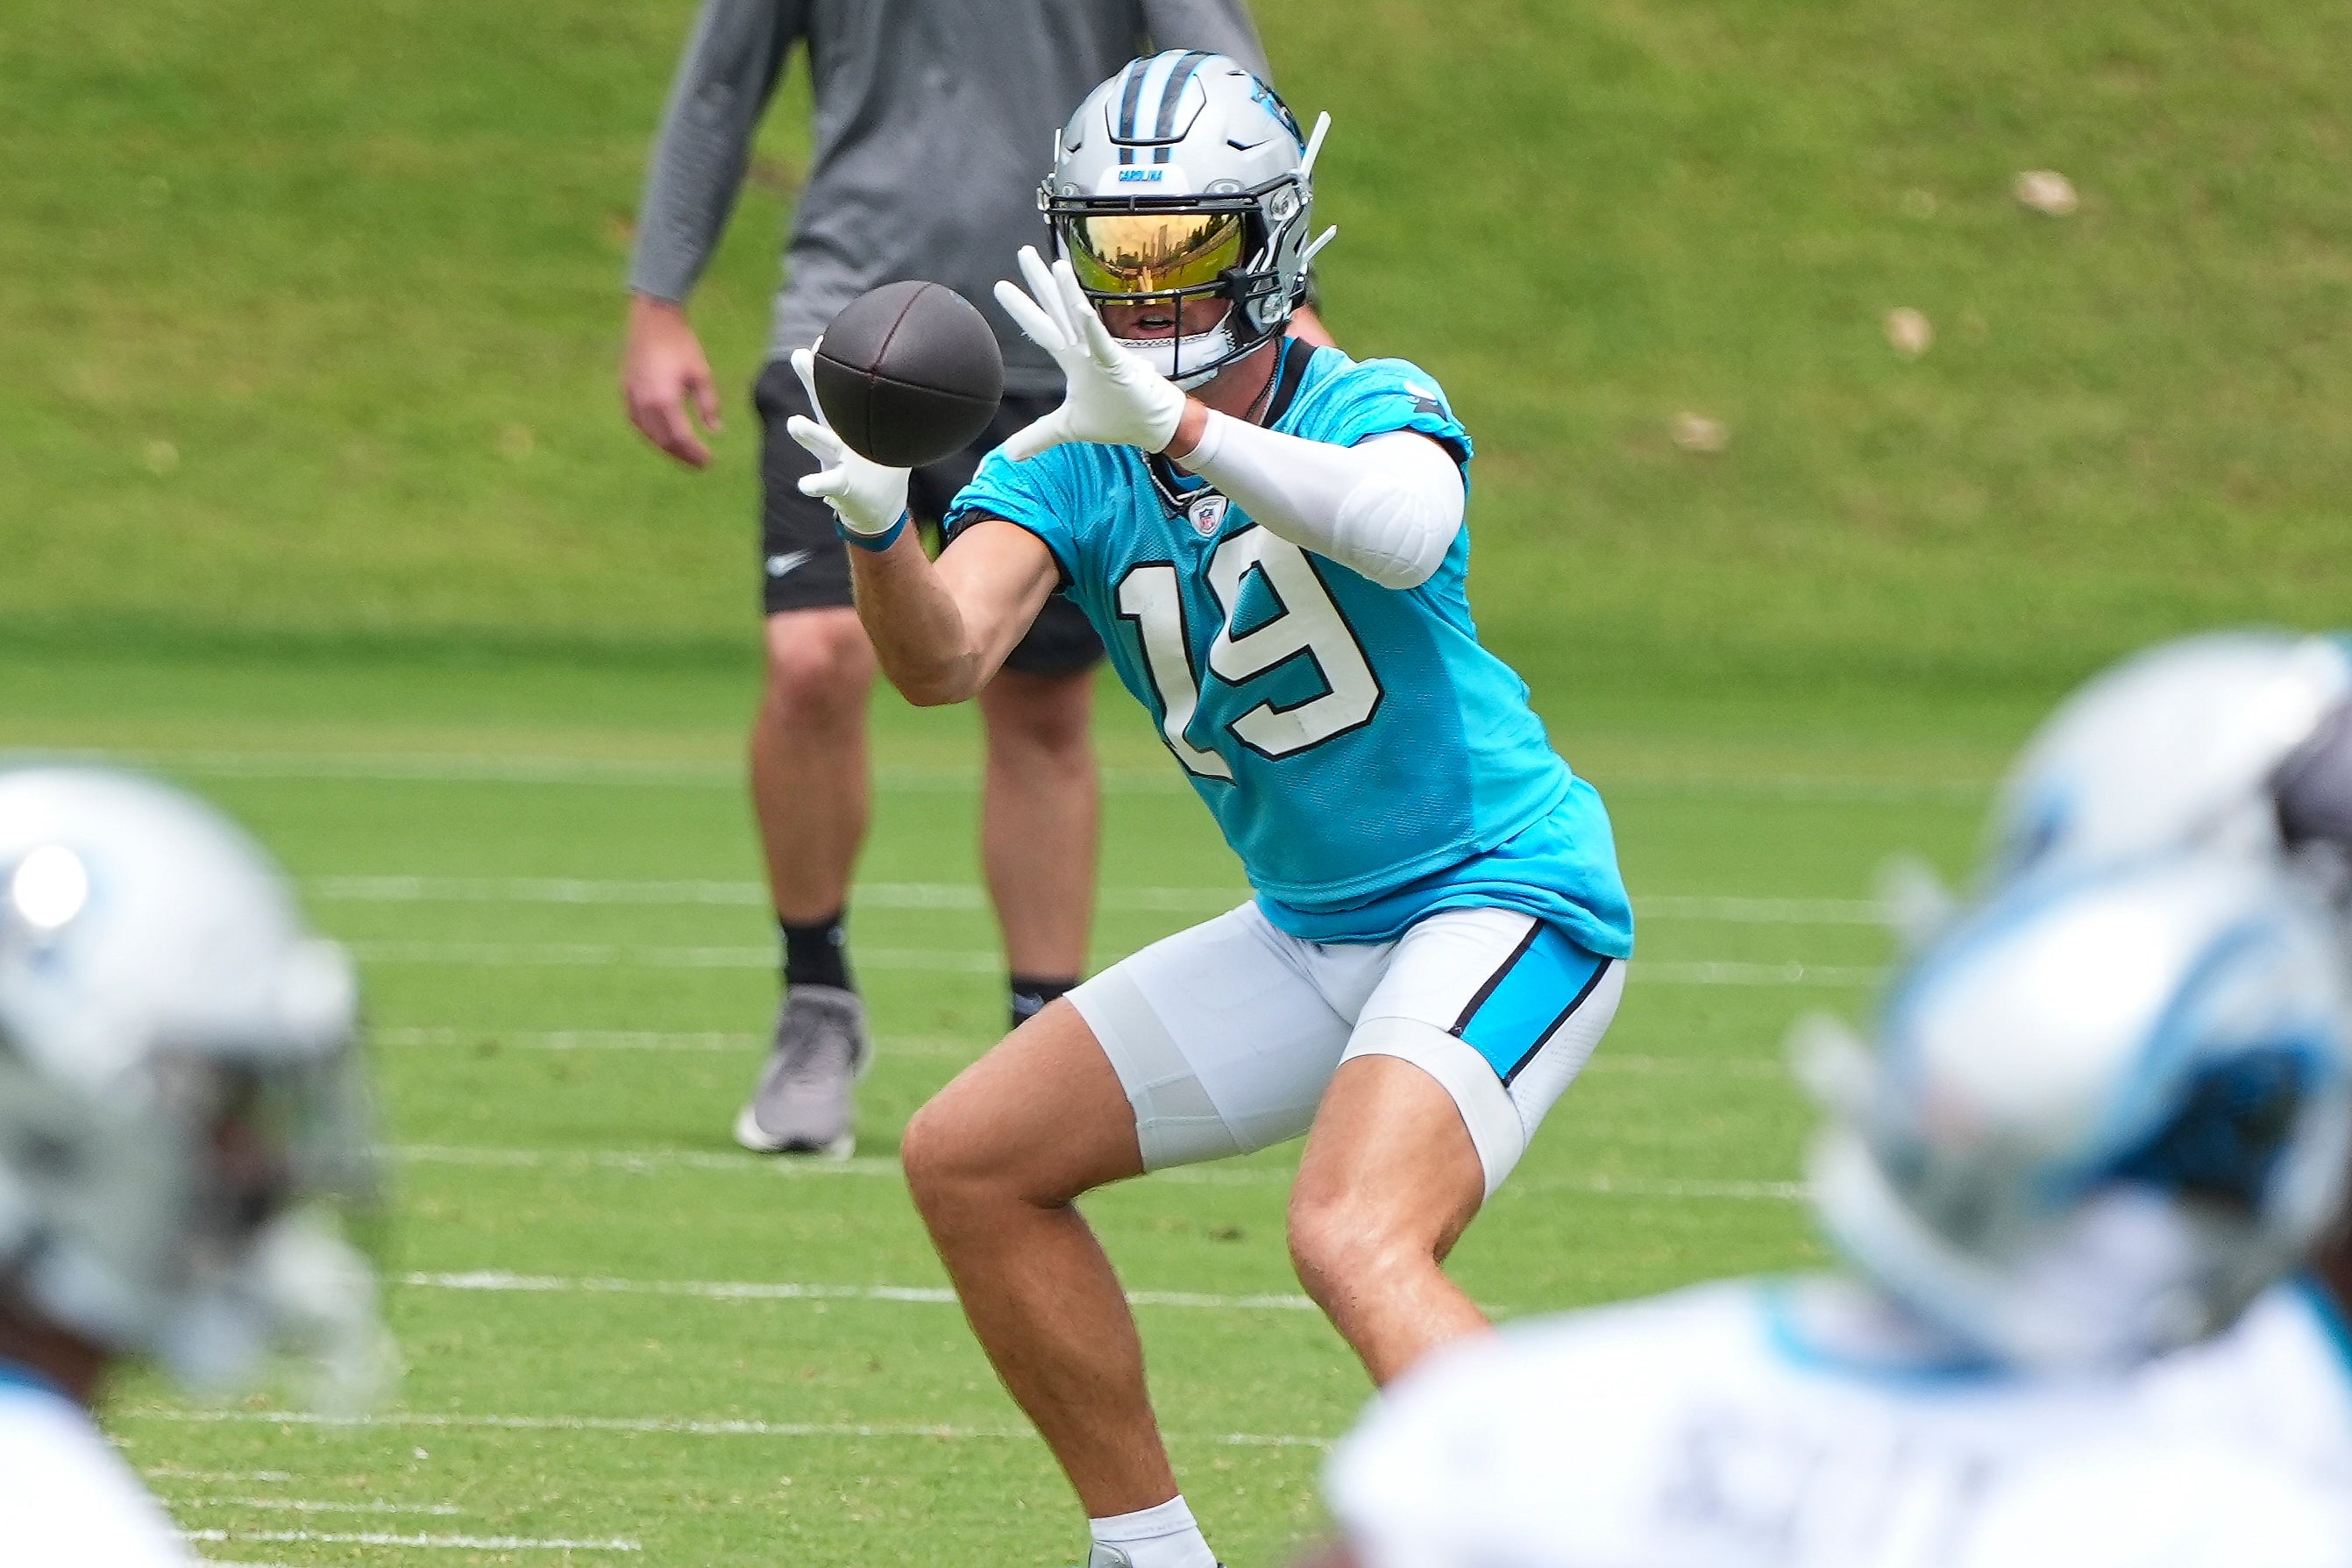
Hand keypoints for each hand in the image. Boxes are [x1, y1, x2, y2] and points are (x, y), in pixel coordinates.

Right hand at [621, 295, 721, 467]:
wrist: (653, 319)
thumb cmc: (681, 344)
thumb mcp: (701, 374)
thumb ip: (708, 405)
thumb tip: (715, 431)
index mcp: (664, 401)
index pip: (681, 439)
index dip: (695, 454)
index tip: (709, 461)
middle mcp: (644, 404)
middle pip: (663, 442)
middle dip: (682, 456)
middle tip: (699, 463)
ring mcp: (631, 398)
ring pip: (648, 435)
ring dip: (667, 448)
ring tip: (684, 454)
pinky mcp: (625, 391)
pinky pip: (638, 423)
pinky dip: (652, 435)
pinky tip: (663, 437)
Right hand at [784, 348, 909, 536]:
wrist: (876, 505)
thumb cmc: (881, 462)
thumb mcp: (893, 436)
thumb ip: (905, 413)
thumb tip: (933, 384)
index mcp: (847, 421)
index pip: (836, 387)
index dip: (829, 365)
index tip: (822, 339)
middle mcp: (835, 434)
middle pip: (821, 403)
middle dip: (811, 380)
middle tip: (799, 356)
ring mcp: (834, 459)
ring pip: (820, 442)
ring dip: (807, 433)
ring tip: (795, 423)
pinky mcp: (839, 486)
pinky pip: (825, 483)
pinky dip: (814, 484)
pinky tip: (805, 483)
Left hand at [993, 247, 1187, 460]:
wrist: (1154, 425)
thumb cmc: (1118, 419)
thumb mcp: (1068, 429)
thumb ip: (1038, 436)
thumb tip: (1009, 455)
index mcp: (1072, 360)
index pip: (1041, 328)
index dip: (1022, 308)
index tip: (1001, 285)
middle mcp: (1084, 351)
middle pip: (1056, 311)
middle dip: (1039, 283)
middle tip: (1023, 252)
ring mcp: (1101, 355)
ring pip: (1079, 318)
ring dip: (1067, 293)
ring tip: (1055, 264)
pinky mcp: (1119, 366)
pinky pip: (1103, 345)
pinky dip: (1091, 328)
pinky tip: (1080, 308)